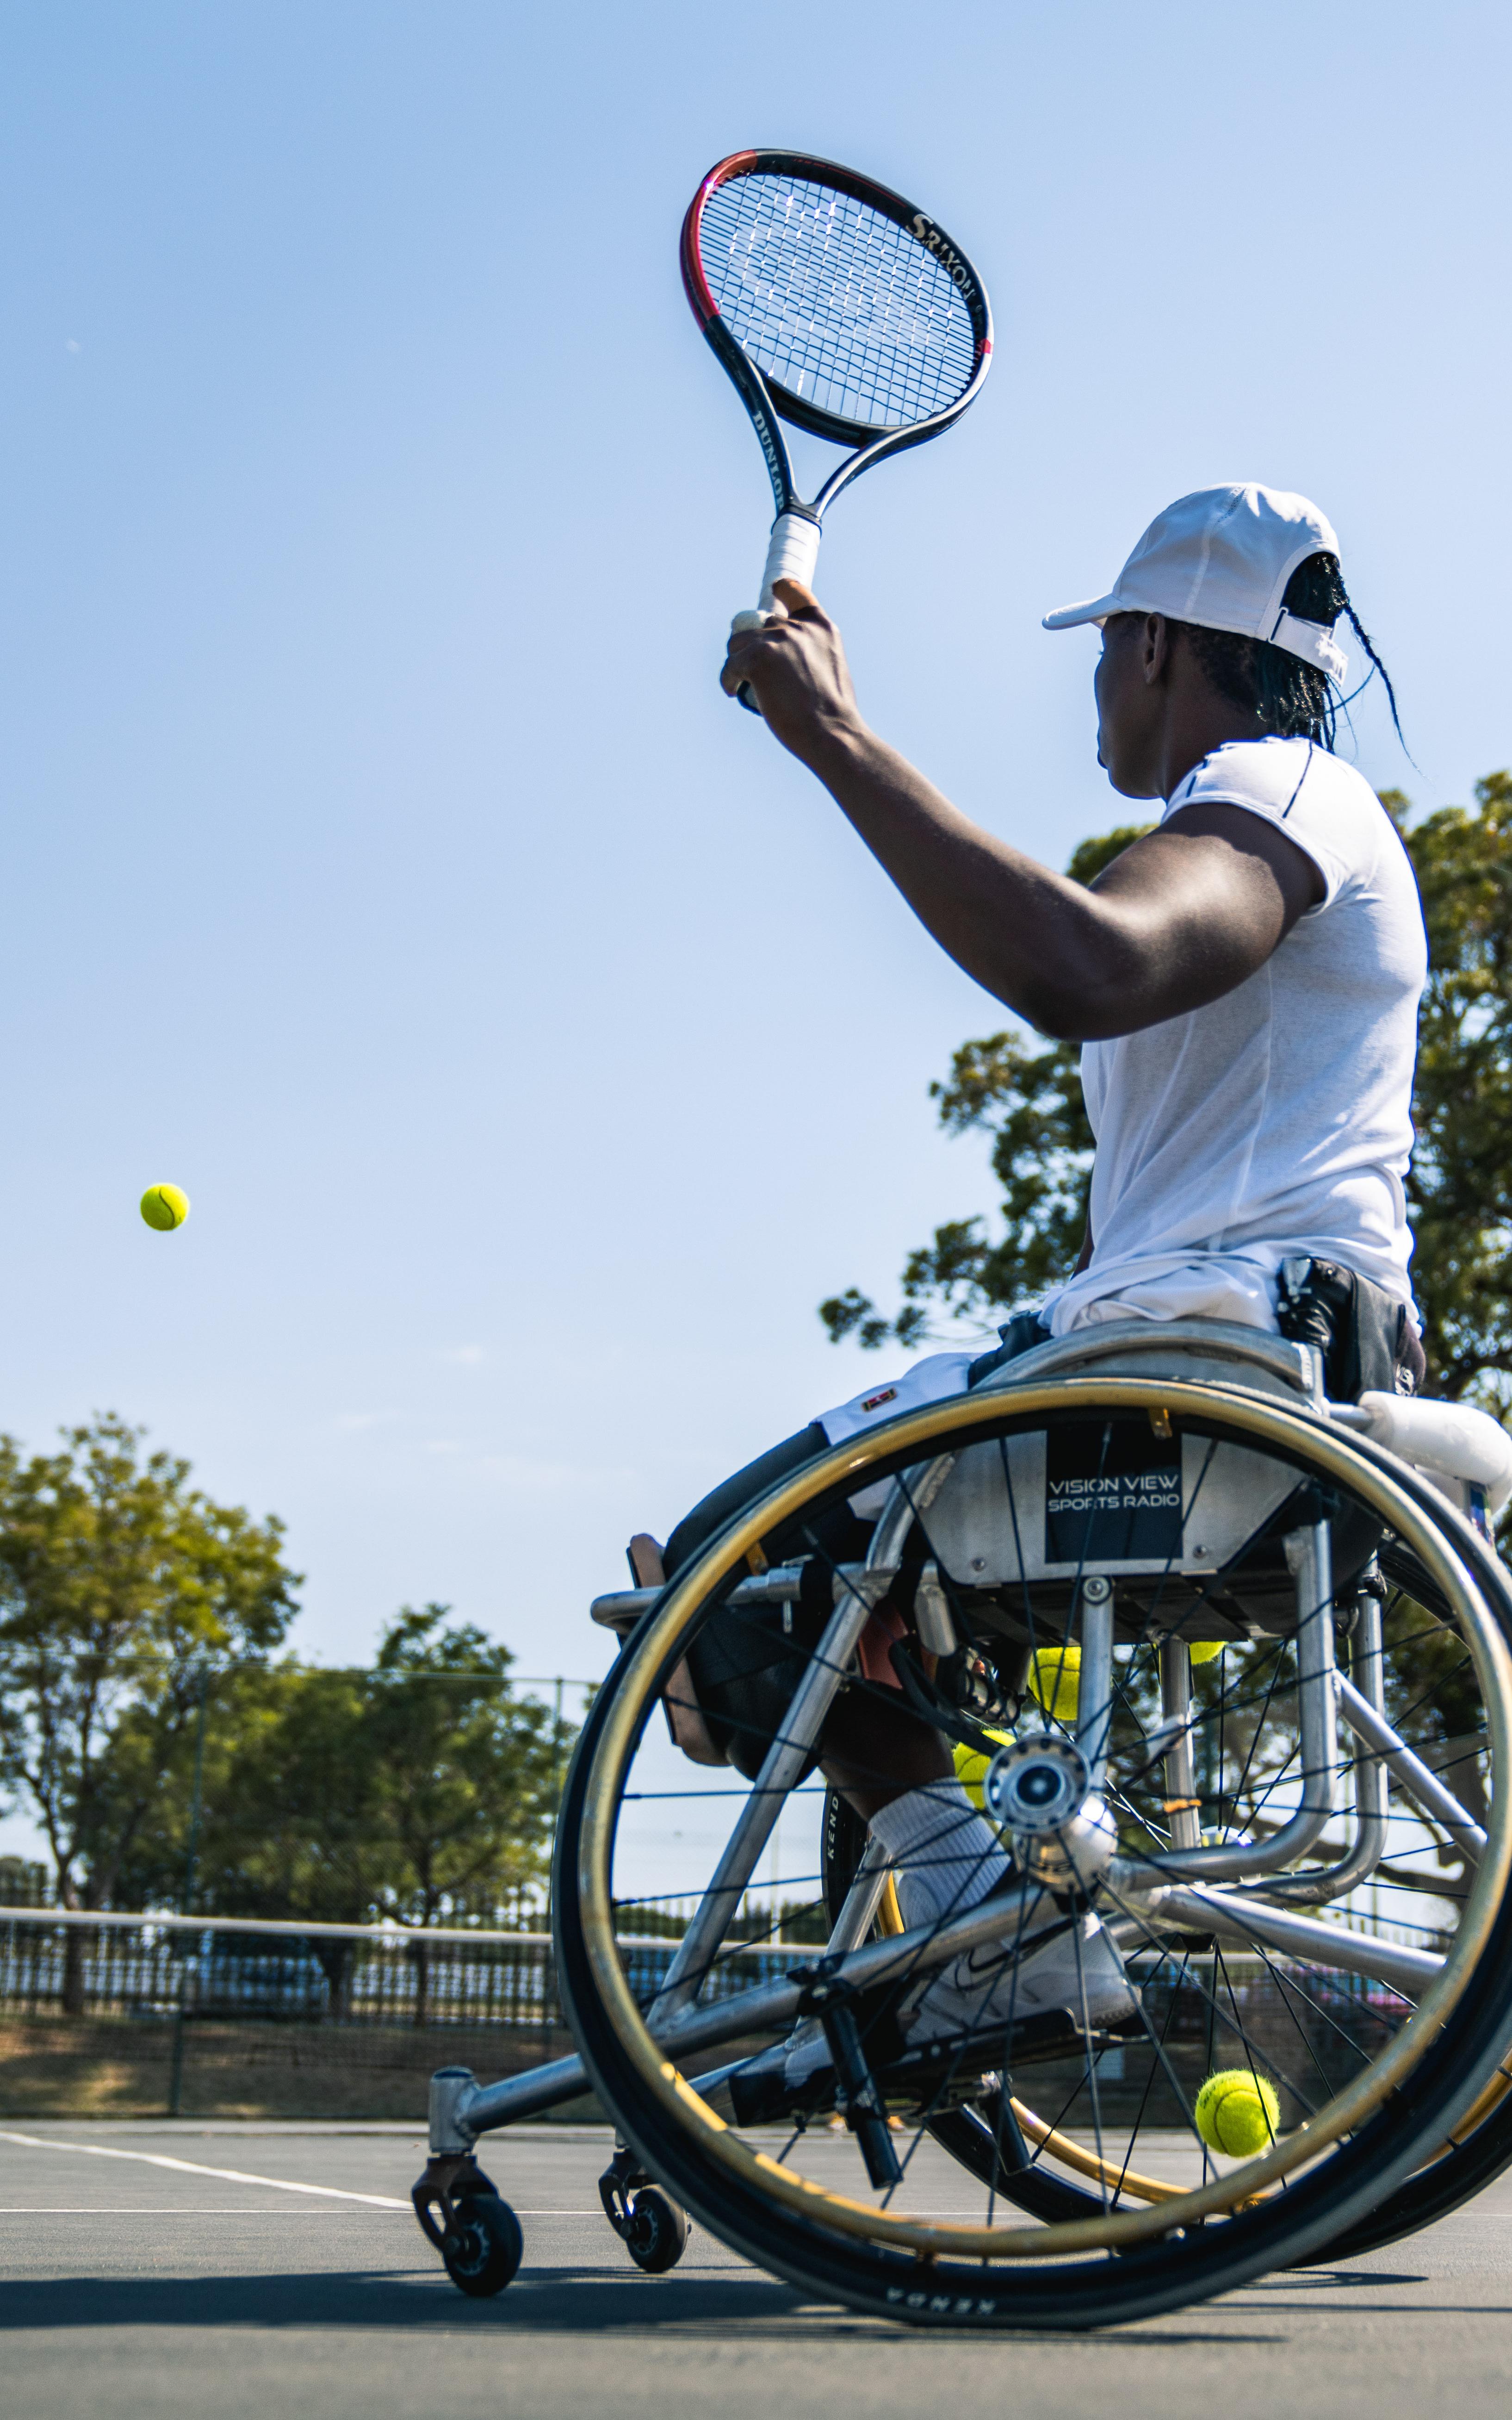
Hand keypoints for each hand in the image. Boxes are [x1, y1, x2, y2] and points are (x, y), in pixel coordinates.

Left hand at [720, 579, 864, 762]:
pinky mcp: (756, 658)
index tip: (772, 593)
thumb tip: (788, 659)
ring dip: (737, 661)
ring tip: (743, 683)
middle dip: (754, 645)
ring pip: (738, 642)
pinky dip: (728, 680)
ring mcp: (777, 640)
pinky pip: (729, 665)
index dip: (780, 590)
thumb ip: (812, 651)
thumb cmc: (832, 713)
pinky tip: (733, 691)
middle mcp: (798, 627)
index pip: (794, 591)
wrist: (831, 732)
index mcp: (821, 627)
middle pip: (760, 625)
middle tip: (756, 671)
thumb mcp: (831, 668)